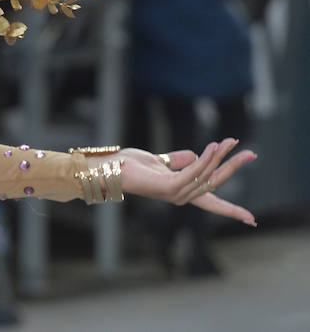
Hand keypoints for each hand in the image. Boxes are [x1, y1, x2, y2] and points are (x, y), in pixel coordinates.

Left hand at [119, 137, 256, 225]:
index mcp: (183, 192)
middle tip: (252, 153)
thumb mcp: (162, 161)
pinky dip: (205, 159)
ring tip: (230, 141)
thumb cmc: (132, 166)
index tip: (252, 220)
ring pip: (206, 175)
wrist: (110, 168)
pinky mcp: (168, 187)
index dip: (232, 210)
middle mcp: (182, 197)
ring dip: (220, 156)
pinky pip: (193, 172)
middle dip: (234, 167)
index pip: (213, 203)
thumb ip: (180, 160)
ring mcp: (176, 194)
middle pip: (216, 183)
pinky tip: (212, 147)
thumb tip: (198, 156)